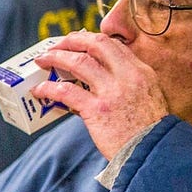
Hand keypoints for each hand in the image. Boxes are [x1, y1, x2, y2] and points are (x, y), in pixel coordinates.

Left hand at [31, 31, 168, 159]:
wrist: (152, 151)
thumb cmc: (148, 132)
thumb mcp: (149, 97)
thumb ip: (131, 85)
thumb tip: (107, 82)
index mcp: (141, 71)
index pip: (114, 45)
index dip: (92, 40)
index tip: (77, 42)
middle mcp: (128, 75)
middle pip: (97, 45)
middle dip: (73, 41)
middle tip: (57, 45)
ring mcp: (112, 91)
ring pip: (79, 62)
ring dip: (57, 58)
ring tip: (43, 60)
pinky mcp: (97, 109)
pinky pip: (66, 92)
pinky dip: (49, 88)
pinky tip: (40, 90)